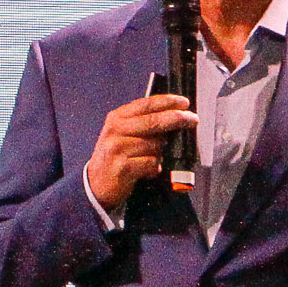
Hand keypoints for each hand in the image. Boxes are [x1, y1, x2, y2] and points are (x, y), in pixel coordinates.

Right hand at [85, 92, 195, 212]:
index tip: (184, 102)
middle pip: (153, 121)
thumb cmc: (114, 157)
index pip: (146, 104)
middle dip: (177, 119)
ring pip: (155, 145)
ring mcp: (117, 149)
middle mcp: (115, 131)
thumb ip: (141, 124)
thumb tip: (173, 117)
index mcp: (116, 118)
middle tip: (193, 119)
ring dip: (161, 152)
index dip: (167, 102)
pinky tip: (148, 171)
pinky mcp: (122, 167)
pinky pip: (152, 163)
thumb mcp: (121, 134)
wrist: (95, 184)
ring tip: (153, 158)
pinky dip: (155, 168)